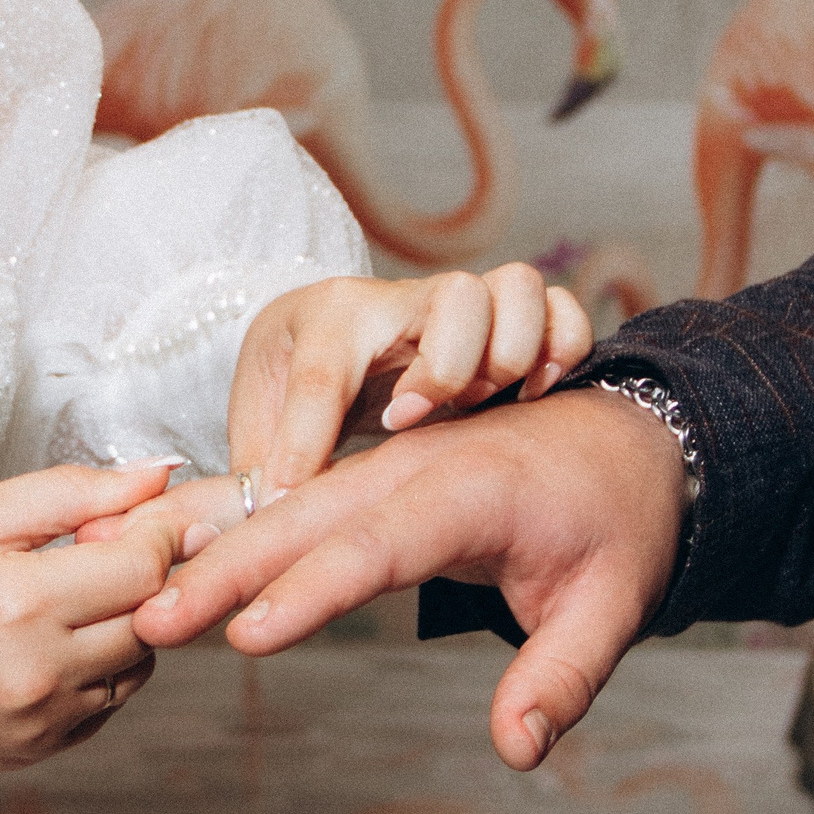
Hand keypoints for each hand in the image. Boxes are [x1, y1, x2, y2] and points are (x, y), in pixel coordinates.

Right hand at [0, 459, 179, 773]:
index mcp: (19, 604)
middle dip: (142, 575)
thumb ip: (70, 492)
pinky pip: (106, 705)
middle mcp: (38, 672)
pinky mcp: (35, 750)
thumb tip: (155, 476)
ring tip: (69, 594)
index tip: (137, 513)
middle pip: (149, 618)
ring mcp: (39, 721)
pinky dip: (100, 669)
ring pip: (137, 666)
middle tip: (99, 547)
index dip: (153, 532)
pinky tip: (52, 640)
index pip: (142, 567)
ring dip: (125, 624)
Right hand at [128, 390, 687, 771]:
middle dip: (228, 569)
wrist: (627, 437)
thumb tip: (517, 750)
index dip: (312, 592)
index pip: (378, 546)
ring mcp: (387, 463)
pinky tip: (182, 561)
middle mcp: (414, 466)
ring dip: (219, 550)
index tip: (249, 636)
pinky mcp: (374, 473)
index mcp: (471, 491)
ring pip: (291, 505)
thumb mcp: (614, 603)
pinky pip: (299, 499)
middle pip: (307, 518)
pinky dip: (239, 527)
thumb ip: (564, 676)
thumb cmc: (618, 522)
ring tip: (153, 602)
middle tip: (157, 621)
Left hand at [230, 268, 594, 498]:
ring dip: (507, 355)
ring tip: (479, 407)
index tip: (296, 492)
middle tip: (408, 425)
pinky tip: (532, 399)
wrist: (329, 329)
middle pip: (455, 299)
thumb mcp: (261, 418)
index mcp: (329, 318)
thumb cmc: (292, 380)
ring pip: (515, 289)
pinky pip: (561, 308)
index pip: (324, 368)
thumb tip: (251, 525)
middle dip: (444, 369)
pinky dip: (560, 349)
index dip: (311, 432)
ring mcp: (461, 302)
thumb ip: (259, 469)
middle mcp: (402, 299)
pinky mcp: (508, 316)